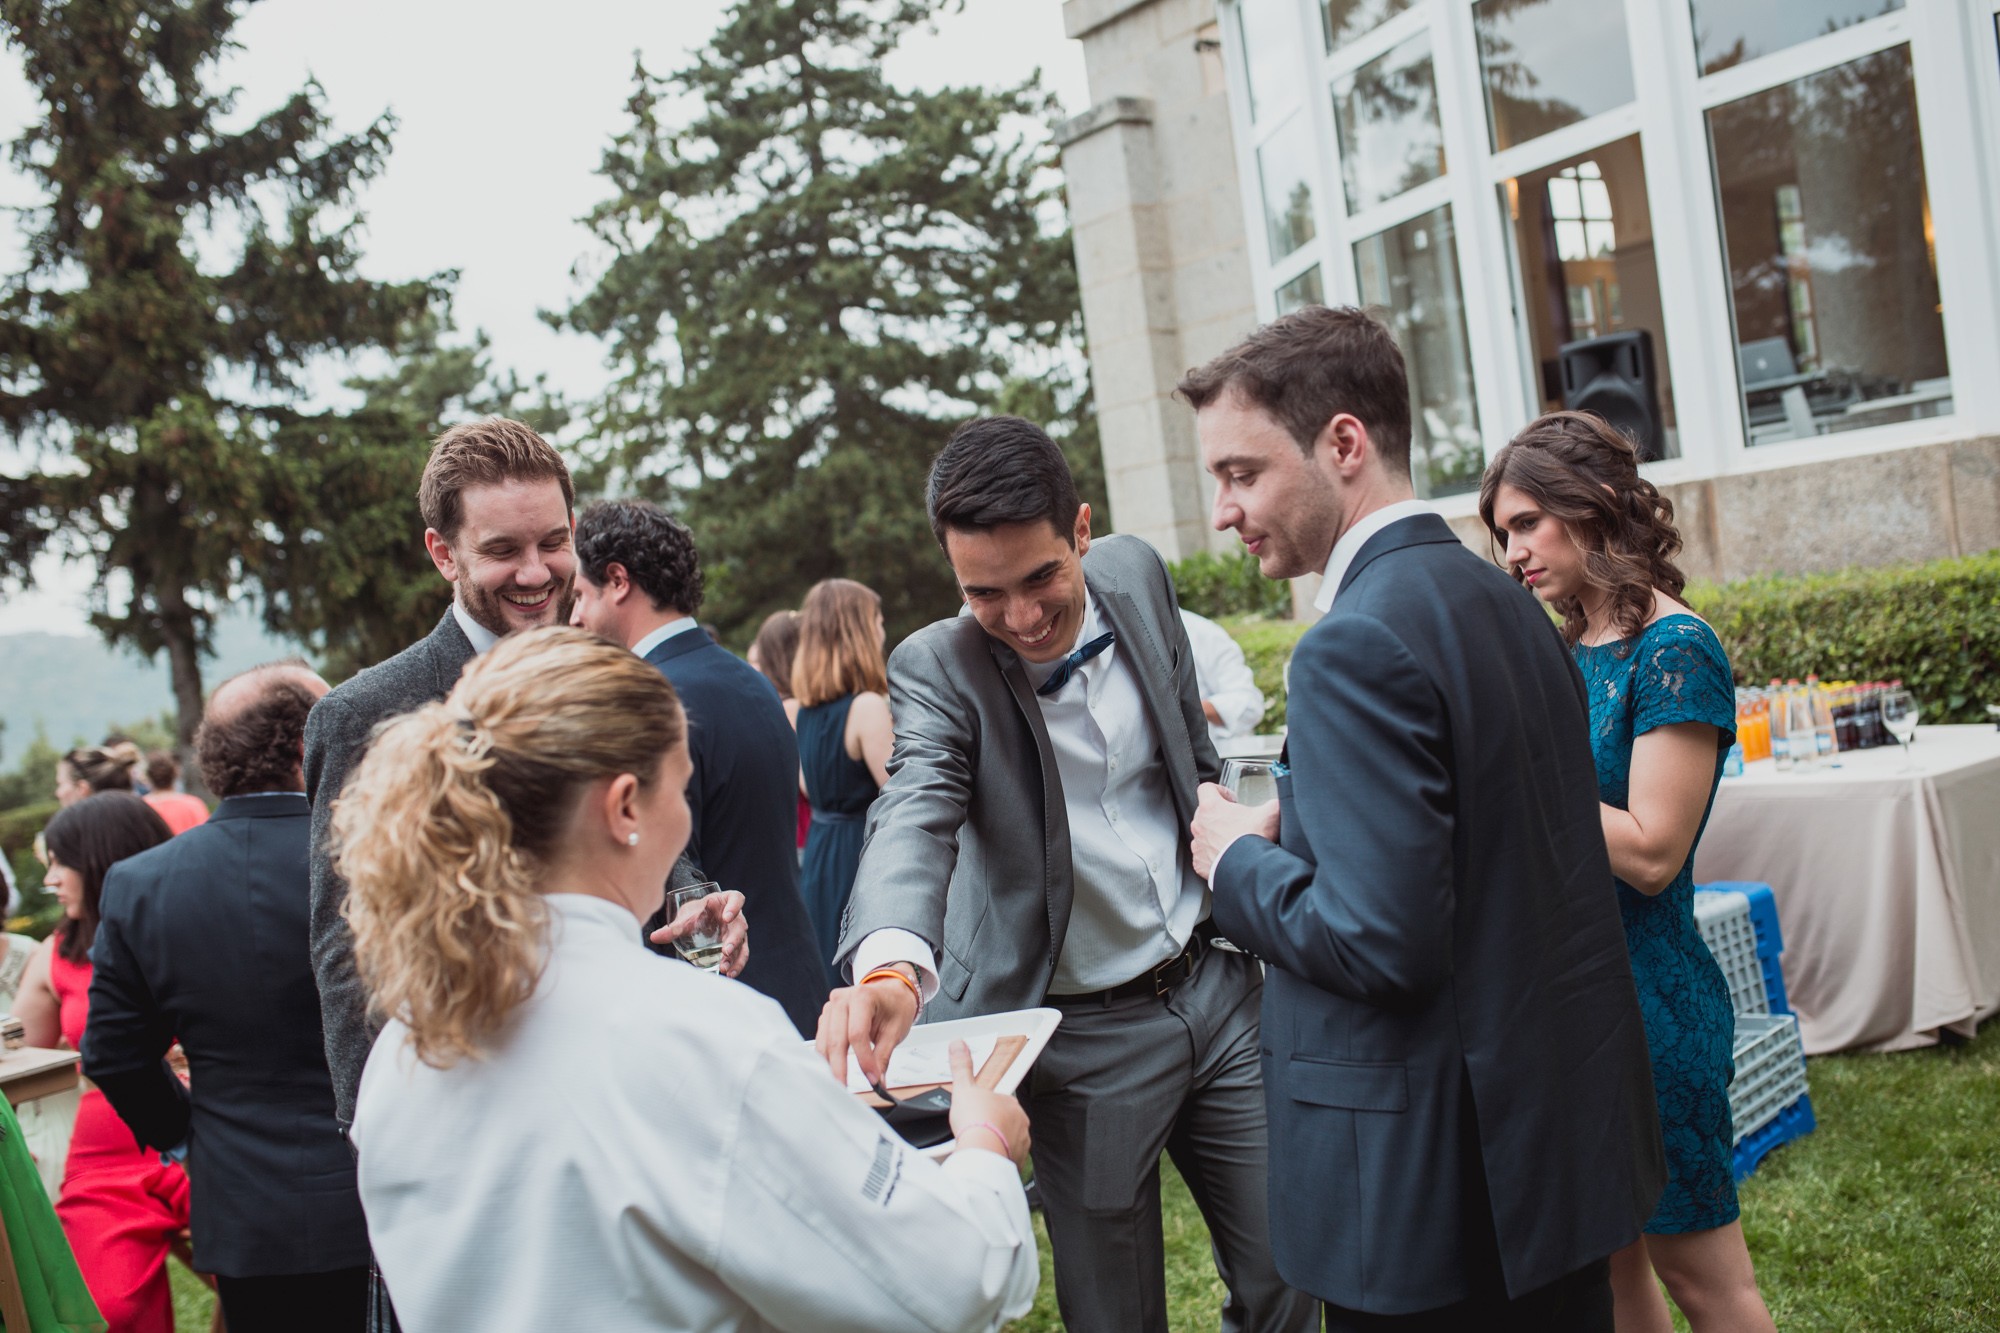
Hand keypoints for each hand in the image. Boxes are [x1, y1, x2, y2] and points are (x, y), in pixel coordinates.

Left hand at [648, 890, 749, 977]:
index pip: (736, 899)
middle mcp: (736, 917)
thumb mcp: (685, 917)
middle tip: (725, 951)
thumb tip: (654, 937)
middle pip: (740, 927)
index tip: (726, 917)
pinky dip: (735, 965)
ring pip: (742, 944)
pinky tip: (728, 974)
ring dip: (735, 957)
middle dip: (734, 940)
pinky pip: (740, 955)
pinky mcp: (737, 946)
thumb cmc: (695, 912)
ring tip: (725, 969)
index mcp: (726, 901)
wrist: (698, 919)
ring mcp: (738, 932)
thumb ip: (673, 927)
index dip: (734, 907)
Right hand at [815, 968, 919, 1087]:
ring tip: (838, 1083)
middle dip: (840, 1067)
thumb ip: (883, 1057)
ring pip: (824, 1041)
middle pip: (836, 1039)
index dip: (863, 1059)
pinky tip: (833, 1070)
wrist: (891, 993)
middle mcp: (842, 999)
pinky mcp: (826, 1017)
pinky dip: (827, 1056)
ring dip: (830, 1064)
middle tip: (845, 1088)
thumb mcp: (895, 1031)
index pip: (857, 1034)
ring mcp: (831, 1007)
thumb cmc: (895, 1006)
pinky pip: (822, 1039)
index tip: (871, 1078)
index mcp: (862, 996)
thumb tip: (877, 1081)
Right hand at [945, 1040, 1029, 1165]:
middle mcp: (1020, 1123)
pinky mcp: (1017, 1161)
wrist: (981, 1153)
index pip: (1003, 1100)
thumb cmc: (975, 1122)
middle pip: (1005, 1121)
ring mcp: (1020, 1142)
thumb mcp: (963, 1089)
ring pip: (1008, 1139)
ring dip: (995, 1141)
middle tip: (973, 1127)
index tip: (984, 1111)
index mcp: (1011, 1103)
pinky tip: (983, 1156)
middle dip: (991, 1123)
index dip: (990, 1106)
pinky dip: (997, 1157)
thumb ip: (962, 1067)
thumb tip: (958, 1045)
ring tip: (976, 1143)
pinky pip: (1008, 1157)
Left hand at [1190, 781, 1278, 880]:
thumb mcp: (1271, 814)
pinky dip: (1212, 854)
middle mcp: (1199, 824)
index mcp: (1211, 807)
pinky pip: (1203, 854)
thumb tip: (1278, 802)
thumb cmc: (1253, 841)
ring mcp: (1197, 844)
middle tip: (1236, 822)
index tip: (1231, 800)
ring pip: (1202, 834)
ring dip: (1214, 835)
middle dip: (1219, 815)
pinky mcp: (1199, 862)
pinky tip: (1227, 855)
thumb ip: (1273, 803)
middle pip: (1204, 812)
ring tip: (1232, 841)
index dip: (1219, 791)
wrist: (1248, 870)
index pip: (1206, 788)